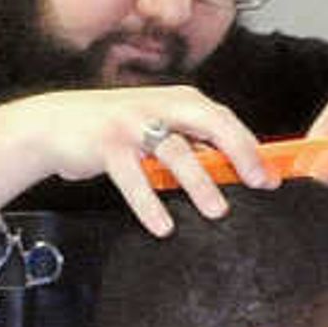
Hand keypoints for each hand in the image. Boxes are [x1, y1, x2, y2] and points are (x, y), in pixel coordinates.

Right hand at [20, 87, 270, 235]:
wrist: (56, 123)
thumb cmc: (115, 129)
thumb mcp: (157, 127)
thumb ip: (190, 142)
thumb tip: (232, 168)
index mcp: (178, 100)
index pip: (224, 119)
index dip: (250, 146)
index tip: (271, 175)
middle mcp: (159, 105)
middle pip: (210, 124)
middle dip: (239, 153)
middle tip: (258, 183)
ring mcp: (133, 123)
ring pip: (174, 151)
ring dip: (199, 182)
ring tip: (217, 211)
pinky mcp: (107, 145)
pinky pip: (134, 178)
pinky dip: (149, 204)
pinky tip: (163, 226)